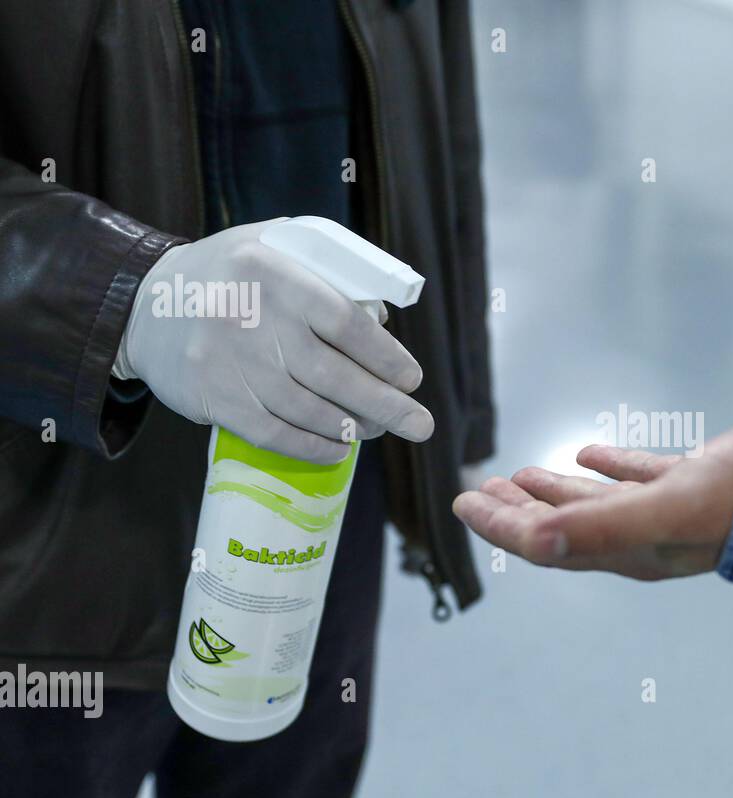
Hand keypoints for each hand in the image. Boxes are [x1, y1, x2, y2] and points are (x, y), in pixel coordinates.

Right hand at [115, 219, 434, 462]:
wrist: (145, 304)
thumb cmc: (234, 276)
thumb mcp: (276, 246)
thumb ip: (329, 271)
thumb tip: (383, 322)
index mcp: (275, 272)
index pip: (345, 322)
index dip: (385, 357)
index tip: (411, 379)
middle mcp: (251, 317)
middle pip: (333, 375)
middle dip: (386, 406)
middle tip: (420, 425)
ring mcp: (229, 362)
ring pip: (307, 409)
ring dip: (352, 427)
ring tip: (379, 431)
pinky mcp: (213, 397)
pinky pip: (273, 433)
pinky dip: (312, 446)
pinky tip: (338, 449)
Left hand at [452, 428, 732, 579]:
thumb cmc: (732, 504)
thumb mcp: (661, 514)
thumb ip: (599, 528)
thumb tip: (535, 541)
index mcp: (624, 551)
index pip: (546, 543)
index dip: (501, 525)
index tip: (463, 502)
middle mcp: (639, 538)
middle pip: (560, 527)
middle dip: (517, 511)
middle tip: (479, 490)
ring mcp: (664, 512)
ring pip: (594, 504)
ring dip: (554, 492)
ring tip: (519, 475)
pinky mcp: (688, 485)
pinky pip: (636, 478)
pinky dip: (609, 467)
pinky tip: (589, 454)